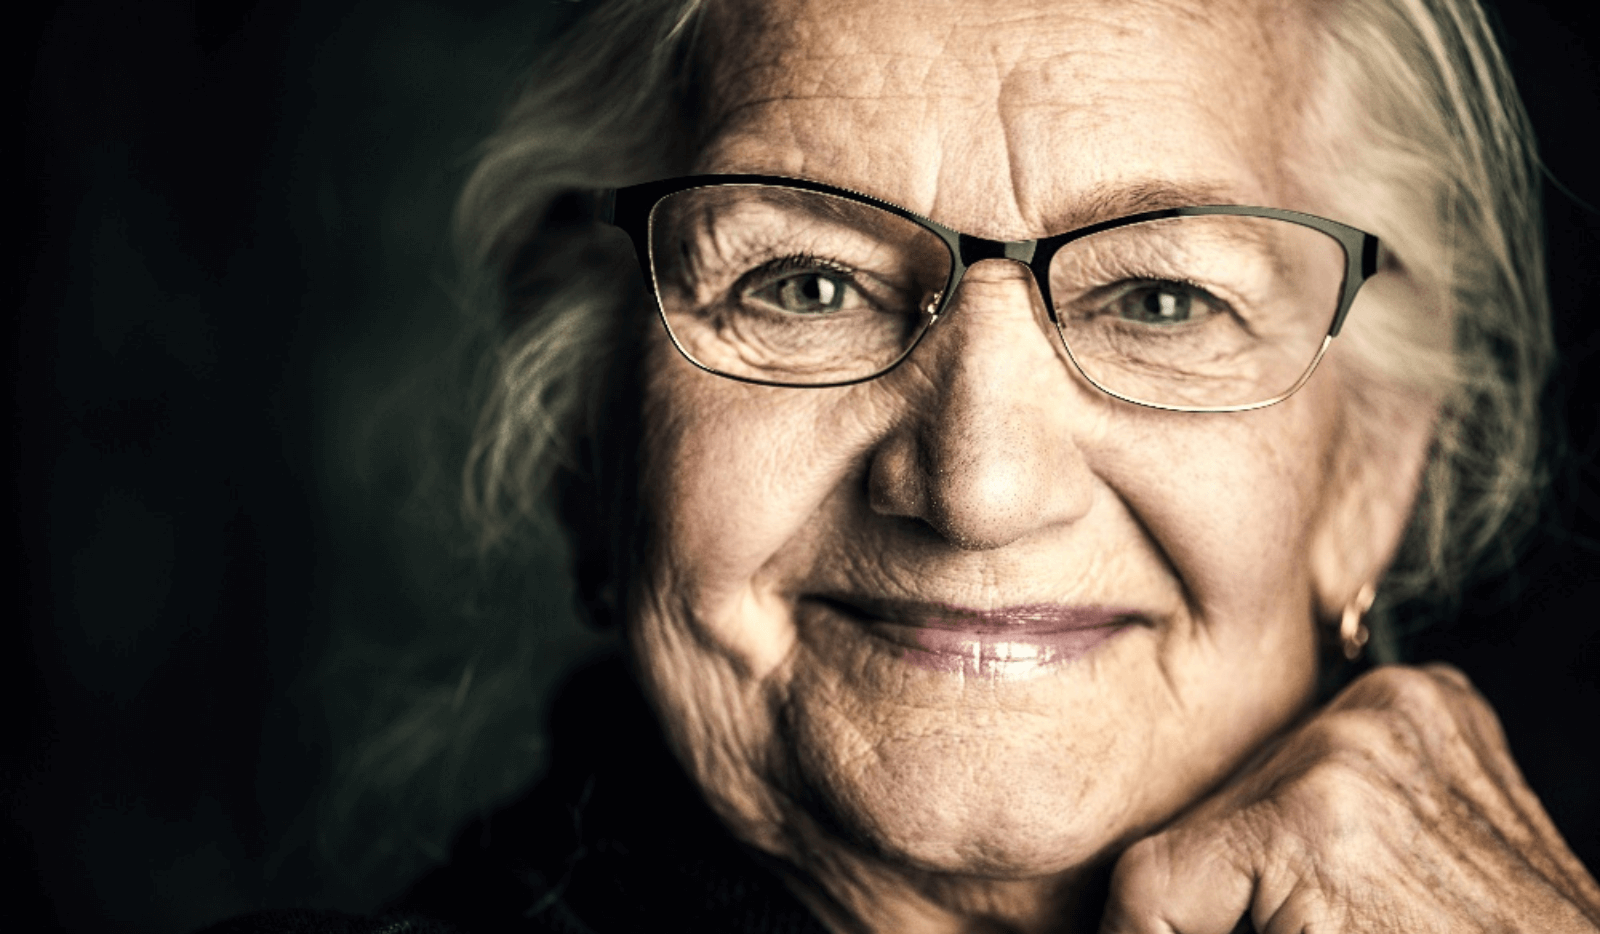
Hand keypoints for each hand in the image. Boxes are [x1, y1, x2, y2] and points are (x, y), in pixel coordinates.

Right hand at [1099, 665, 1599, 932]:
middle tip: (1244, 919)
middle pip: (1203, 818)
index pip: (1151, 875)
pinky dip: (1319, 790)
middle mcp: (1356, 741)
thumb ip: (1191, 919)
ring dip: (1260, 836)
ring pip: (1258, 773)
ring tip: (1304, 897)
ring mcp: (1403, 711)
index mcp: (1316, 820)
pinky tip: (1348, 846)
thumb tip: (1131, 921)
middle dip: (1208, 889)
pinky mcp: (1434, 701)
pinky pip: (1325, 736)